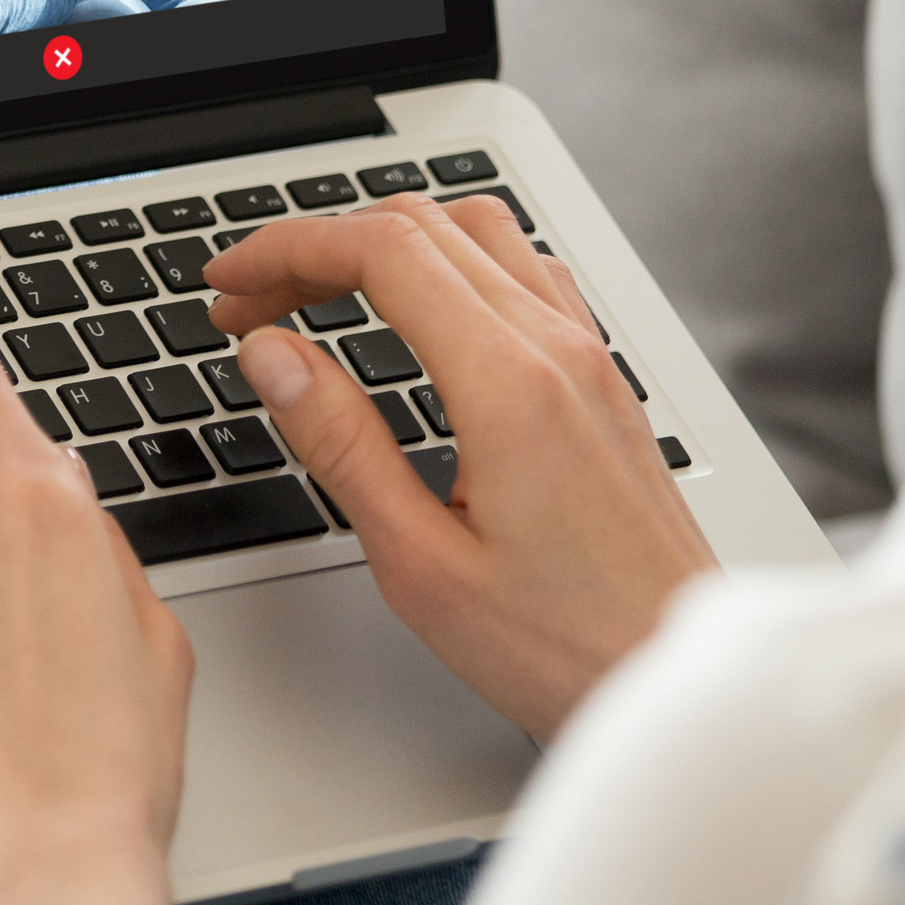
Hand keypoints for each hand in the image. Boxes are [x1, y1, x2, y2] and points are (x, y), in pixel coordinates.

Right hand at [205, 194, 715, 737]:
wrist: (675, 678)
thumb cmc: (565, 646)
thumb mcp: (421, 564)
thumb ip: (341, 444)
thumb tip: (273, 356)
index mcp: (510, 385)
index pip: (382, 251)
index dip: (287, 249)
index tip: (229, 283)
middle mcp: (557, 350)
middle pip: (421, 226)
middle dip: (318, 246)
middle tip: (252, 303)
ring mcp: (589, 358)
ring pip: (478, 232)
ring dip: (387, 242)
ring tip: (320, 295)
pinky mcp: (603, 380)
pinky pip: (525, 271)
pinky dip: (452, 261)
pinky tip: (418, 312)